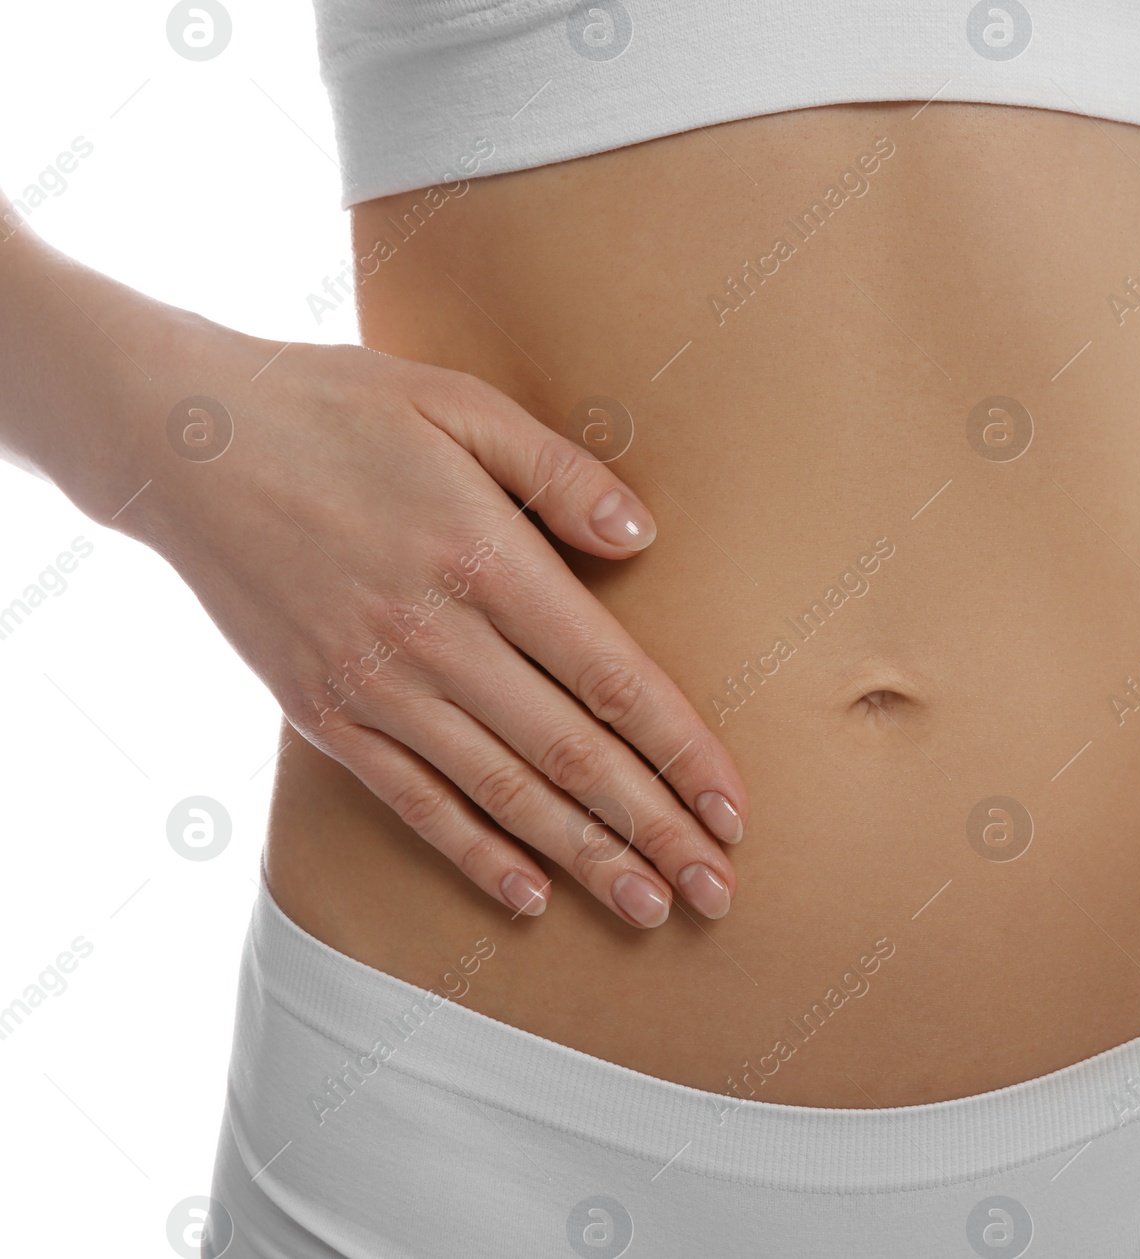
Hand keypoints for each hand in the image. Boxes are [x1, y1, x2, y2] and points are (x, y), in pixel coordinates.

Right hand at [106, 322, 745, 927]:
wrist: (182, 445)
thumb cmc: (337, 410)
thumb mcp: (458, 405)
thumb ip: (559, 472)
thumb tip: (646, 538)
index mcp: (485, 560)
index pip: (611, 680)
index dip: (682, 753)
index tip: (735, 810)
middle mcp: (436, 639)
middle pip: (571, 756)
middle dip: (656, 830)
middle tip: (720, 893)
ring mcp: (375, 687)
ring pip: (502, 795)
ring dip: (586, 859)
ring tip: (651, 909)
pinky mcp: (325, 715)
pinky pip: (414, 803)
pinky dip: (475, 855)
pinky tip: (530, 896)